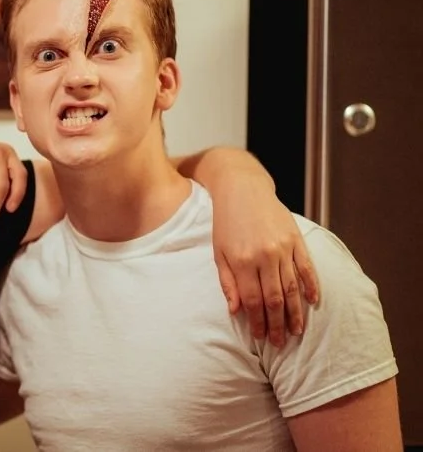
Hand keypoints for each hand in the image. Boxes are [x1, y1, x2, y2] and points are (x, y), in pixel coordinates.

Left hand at [212, 181, 320, 347]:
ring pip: (292, 288)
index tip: (260, 337)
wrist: (242, 190)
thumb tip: (235, 311)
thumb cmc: (226, 223)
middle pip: (274, 299)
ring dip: (295, 312)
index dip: (257, 321)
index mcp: (242, 261)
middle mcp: (264, 256)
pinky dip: (311, 286)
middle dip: (277, 324)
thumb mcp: (219, 252)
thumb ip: (227, 282)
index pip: (252, 300)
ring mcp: (283, 248)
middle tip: (279, 342)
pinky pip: (307, 268)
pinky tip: (313, 303)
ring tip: (296, 331)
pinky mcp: (296, 239)